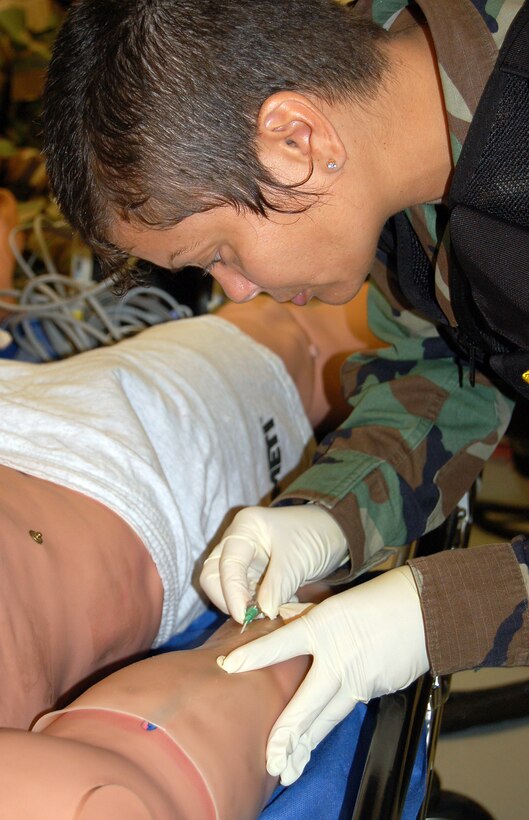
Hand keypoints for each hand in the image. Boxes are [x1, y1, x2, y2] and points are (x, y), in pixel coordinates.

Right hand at [199, 505, 347, 621]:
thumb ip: (277, 586)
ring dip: (241, 605)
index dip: (232, 592)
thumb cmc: (314, 534)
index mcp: (244, 527)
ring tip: (265, 615)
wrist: (334, 533)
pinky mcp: (251, 574)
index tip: (243, 616)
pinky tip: (271, 611)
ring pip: (224, 588)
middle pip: (213, 575)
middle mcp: (236, 541)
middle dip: (228, 599)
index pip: (227, 563)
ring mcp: (242, 559)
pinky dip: (252, 606)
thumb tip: (261, 613)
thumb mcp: (297, 560)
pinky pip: (242, 595)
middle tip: (251, 618)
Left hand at [218, 566, 428, 784]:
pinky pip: (343, 710)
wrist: (423, 612)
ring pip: (327, 718)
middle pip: (308, 701)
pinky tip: (310, 745)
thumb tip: (275, 616)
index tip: (230, 665)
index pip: (283, 642)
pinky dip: (326, 727)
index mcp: (323, 627)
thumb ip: (302, 616)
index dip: (256, 654)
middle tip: (271, 760)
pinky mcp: (373, 691)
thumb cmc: (376, 602)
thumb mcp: (333, 603)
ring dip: (307, 745)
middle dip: (288, 733)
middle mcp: (337, 657)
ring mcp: (358, 679)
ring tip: (288, 769)